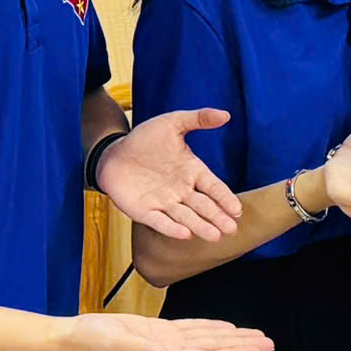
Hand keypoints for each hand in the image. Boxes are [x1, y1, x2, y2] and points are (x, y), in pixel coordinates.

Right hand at [65, 311, 271, 350]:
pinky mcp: (157, 330)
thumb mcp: (117, 342)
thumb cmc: (93, 340)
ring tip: (255, 336)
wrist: (75, 336)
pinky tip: (224, 327)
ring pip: (207, 340)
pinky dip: (211, 327)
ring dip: (231, 338)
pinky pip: (192, 329)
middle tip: (269, 343)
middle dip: (242, 348)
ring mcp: (165, 341)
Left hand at [98, 108, 242, 240]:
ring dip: (200, 226)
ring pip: (186, 217)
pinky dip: (172, 228)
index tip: (237, 209)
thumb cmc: (144, 138)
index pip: (213, 187)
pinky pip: (160, 221)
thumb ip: (199, 119)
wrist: (113, 153)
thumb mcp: (173, 123)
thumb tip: (226, 114)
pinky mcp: (144, 211)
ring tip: (215, 236)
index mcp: (191, 171)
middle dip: (217, 217)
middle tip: (231, 229)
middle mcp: (181, 190)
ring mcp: (163, 202)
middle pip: (203, 206)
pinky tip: (185, 234)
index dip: (225, 197)